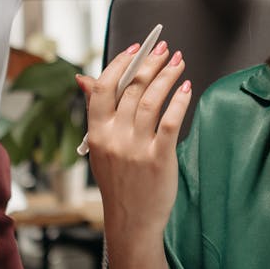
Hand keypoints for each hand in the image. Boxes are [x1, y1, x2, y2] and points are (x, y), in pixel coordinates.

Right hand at [78, 41, 190, 268]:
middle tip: (164, 48)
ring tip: (178, 62)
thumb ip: (96, 111)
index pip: (103, 87)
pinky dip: (178, 101)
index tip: (137, 47)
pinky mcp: (159, 158)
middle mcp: (114, 138)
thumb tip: (83, 79)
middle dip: (150, 63)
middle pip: (132, 89)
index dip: (121, 62)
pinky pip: (170, 122)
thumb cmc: (118, 181)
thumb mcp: (99, 146)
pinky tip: (186, 88)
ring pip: (151, 100)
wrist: (131, 222)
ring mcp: (136, 148)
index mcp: (96, 132)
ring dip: (166, 76)